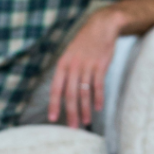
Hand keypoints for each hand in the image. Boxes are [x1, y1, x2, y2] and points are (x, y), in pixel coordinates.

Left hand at [47, 6, 123, 128]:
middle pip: (70, 95)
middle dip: (71, 113)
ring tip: (85, 122)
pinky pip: (98, 85)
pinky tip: (98, 108)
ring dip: (85, 109)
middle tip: (72, 127)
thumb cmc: (84, 44)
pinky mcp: (100, 65)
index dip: (54, 105)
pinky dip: (98, 98)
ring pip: (84, 93)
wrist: (101, 26)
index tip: (52, 119)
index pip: (55, 89)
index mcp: (62, 65)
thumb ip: (65, 74)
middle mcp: (73, 66)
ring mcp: (87, 66)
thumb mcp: (69, 56)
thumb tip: (63, 94)